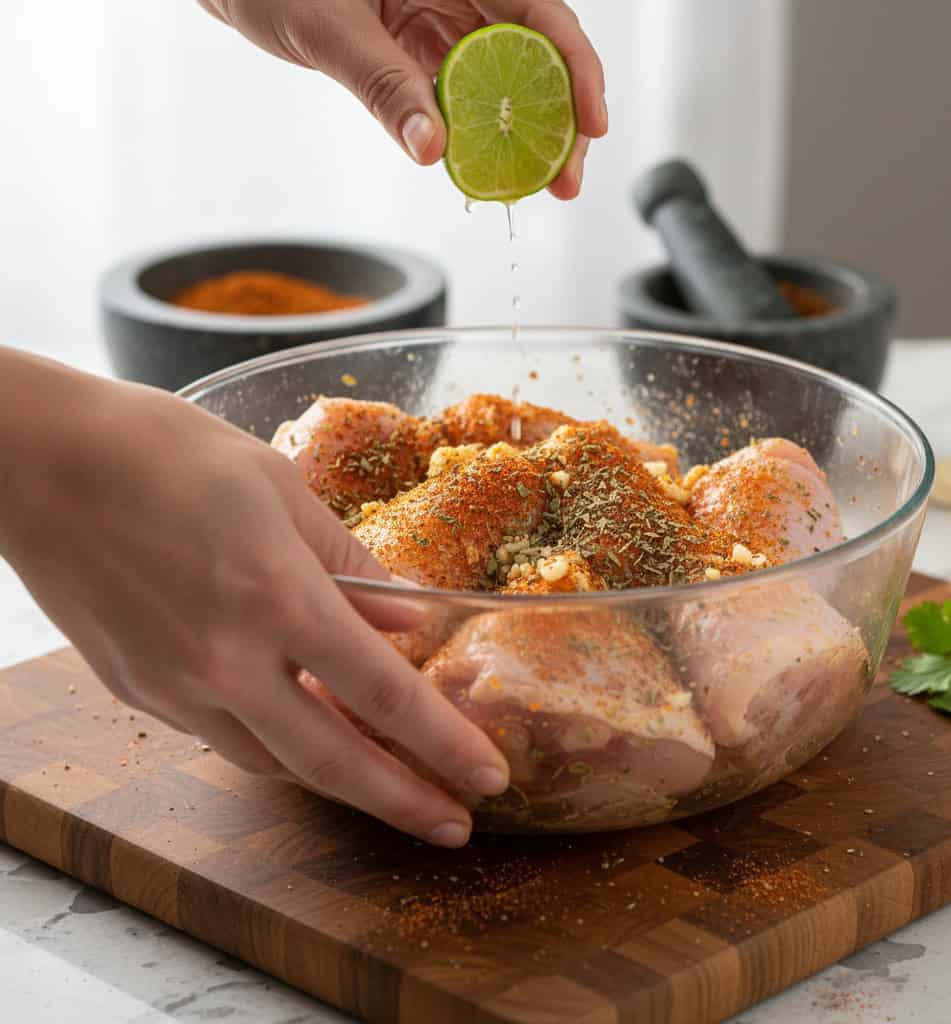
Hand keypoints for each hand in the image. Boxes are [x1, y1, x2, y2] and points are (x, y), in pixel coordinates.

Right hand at [0, 351, 508, 846]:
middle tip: (455, 828)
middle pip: (332, 760)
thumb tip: (405, 617)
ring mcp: (174, 686)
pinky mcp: (138, 692)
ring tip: (393, 791)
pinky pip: (226, 737)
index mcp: (274, 595)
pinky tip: (310, 739)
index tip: (488, 773)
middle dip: (404, 802)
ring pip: (276, 762)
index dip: (444, 742)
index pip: (383, 693)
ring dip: (343, 784)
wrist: (39, 461)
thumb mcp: (278, 487)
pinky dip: (279, 748)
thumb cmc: (162, 451)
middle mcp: (225, 659)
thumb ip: (348, 562)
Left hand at [198, 0, 605, 198]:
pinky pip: (464, 92)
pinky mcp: (420, 47)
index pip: (538, 8)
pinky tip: (491, 169)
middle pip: (536, 50)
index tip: (592, 125)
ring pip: (506, 75)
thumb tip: (431, 149)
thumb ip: (382, 85)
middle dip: (561, 117)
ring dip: (526, 134)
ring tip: (541, 186)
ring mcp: (440, 16)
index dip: (576, 67)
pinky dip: (480, 133)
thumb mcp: (327, 28)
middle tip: (566, 180)